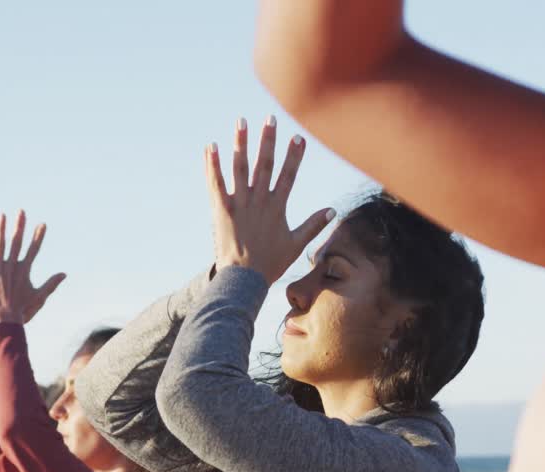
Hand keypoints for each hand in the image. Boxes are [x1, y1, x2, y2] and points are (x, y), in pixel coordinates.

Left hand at [0, 210, 66, 325]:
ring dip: (0, 230)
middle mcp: (11, 267)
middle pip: (17, 242)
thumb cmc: (23, 310)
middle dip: (20, 226)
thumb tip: (64, 274)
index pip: (33, 249)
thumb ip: (51, 283)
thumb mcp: (40, 296)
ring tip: (2, 216)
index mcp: (24, 270)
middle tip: (22, 211)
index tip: (43, 224)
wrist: (5, 321)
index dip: (38, 236)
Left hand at [206, 116, 335, 284]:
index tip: (299, 137)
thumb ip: (313, 225)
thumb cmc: (271, 263)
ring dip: (241, 143)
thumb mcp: (296, 245)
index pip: (288, 175)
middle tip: (270, 119)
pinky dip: (213, 165)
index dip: (294, 156)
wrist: (244, 279)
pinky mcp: (221, 209)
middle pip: (264, 165)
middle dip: (268, 140)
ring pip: (240, 168)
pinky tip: (211, 147)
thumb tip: (332, 211)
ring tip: (241, 122)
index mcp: (277, 207)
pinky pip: (216, 183)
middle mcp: (259, 201)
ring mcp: (239, 204)